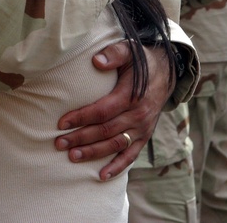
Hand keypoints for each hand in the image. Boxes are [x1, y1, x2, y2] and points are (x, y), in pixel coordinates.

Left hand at [55, 41, 169, 180]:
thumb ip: (113, 54)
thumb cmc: (141, 61)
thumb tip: (96, 61)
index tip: (62, 122)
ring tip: (72, 157)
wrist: (167, 73)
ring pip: (116, 145)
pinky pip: (131, 155)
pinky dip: (117, 167)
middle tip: (59, 143)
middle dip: (81, 138)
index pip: (103, 110)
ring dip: (94, 153)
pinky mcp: (145, 136)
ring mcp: (142, 127)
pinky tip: (101, 176)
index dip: (82, 117)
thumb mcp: (129, 50)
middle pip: (106, 130)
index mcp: (132, 94)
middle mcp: (138, 114)